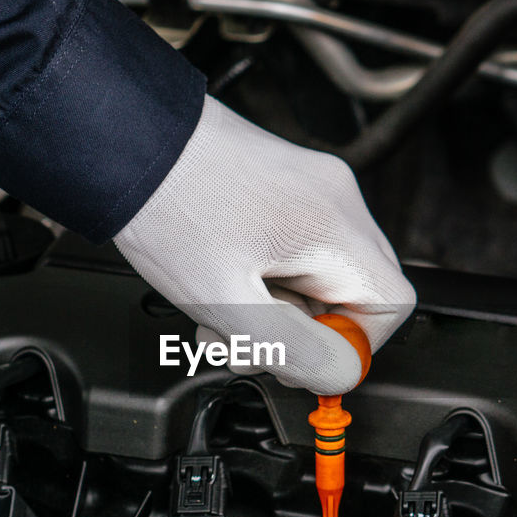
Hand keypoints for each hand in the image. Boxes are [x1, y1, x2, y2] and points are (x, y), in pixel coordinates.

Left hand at [114, 95, 415, 393]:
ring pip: (321, 277)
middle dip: (303, 332)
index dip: (351, 345)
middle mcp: (335, 198)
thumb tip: (338, 376)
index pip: (391, 305)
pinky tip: (220, 280)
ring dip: (275, 310)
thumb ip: (293, 349)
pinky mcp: (285, 186)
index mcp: (333, 224)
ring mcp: (312, 187)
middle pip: (357, 294)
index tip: (299, 356)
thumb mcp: (226, 301)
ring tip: (220, 308)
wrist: (124, 140)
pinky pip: (297, 251)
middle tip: (250, 339)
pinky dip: (264, 280)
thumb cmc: (165, 205)